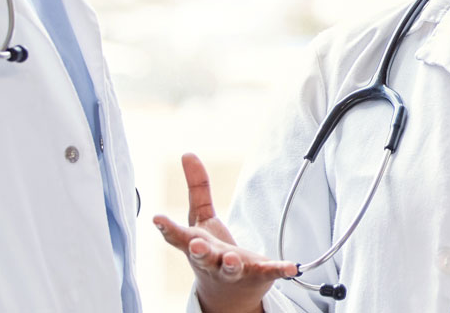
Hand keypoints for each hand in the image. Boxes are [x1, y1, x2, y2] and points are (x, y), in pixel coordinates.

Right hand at [153, 153, 298, 312]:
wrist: (228, 294)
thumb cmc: (211, 251)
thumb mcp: (202, 219)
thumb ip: (197, 188)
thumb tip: (187, 154)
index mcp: (196, 245)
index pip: (178, 238)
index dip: (167, 228)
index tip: (158, 219)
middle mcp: (212, 260)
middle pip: (203, 257)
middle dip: (199, 251)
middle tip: (196, 245)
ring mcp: (234, 271)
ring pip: (230, 269)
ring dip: (231, 264)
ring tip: (233, 258)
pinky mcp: (258, 275)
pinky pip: (269, 272)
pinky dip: (280, 269)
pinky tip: (291, 266)